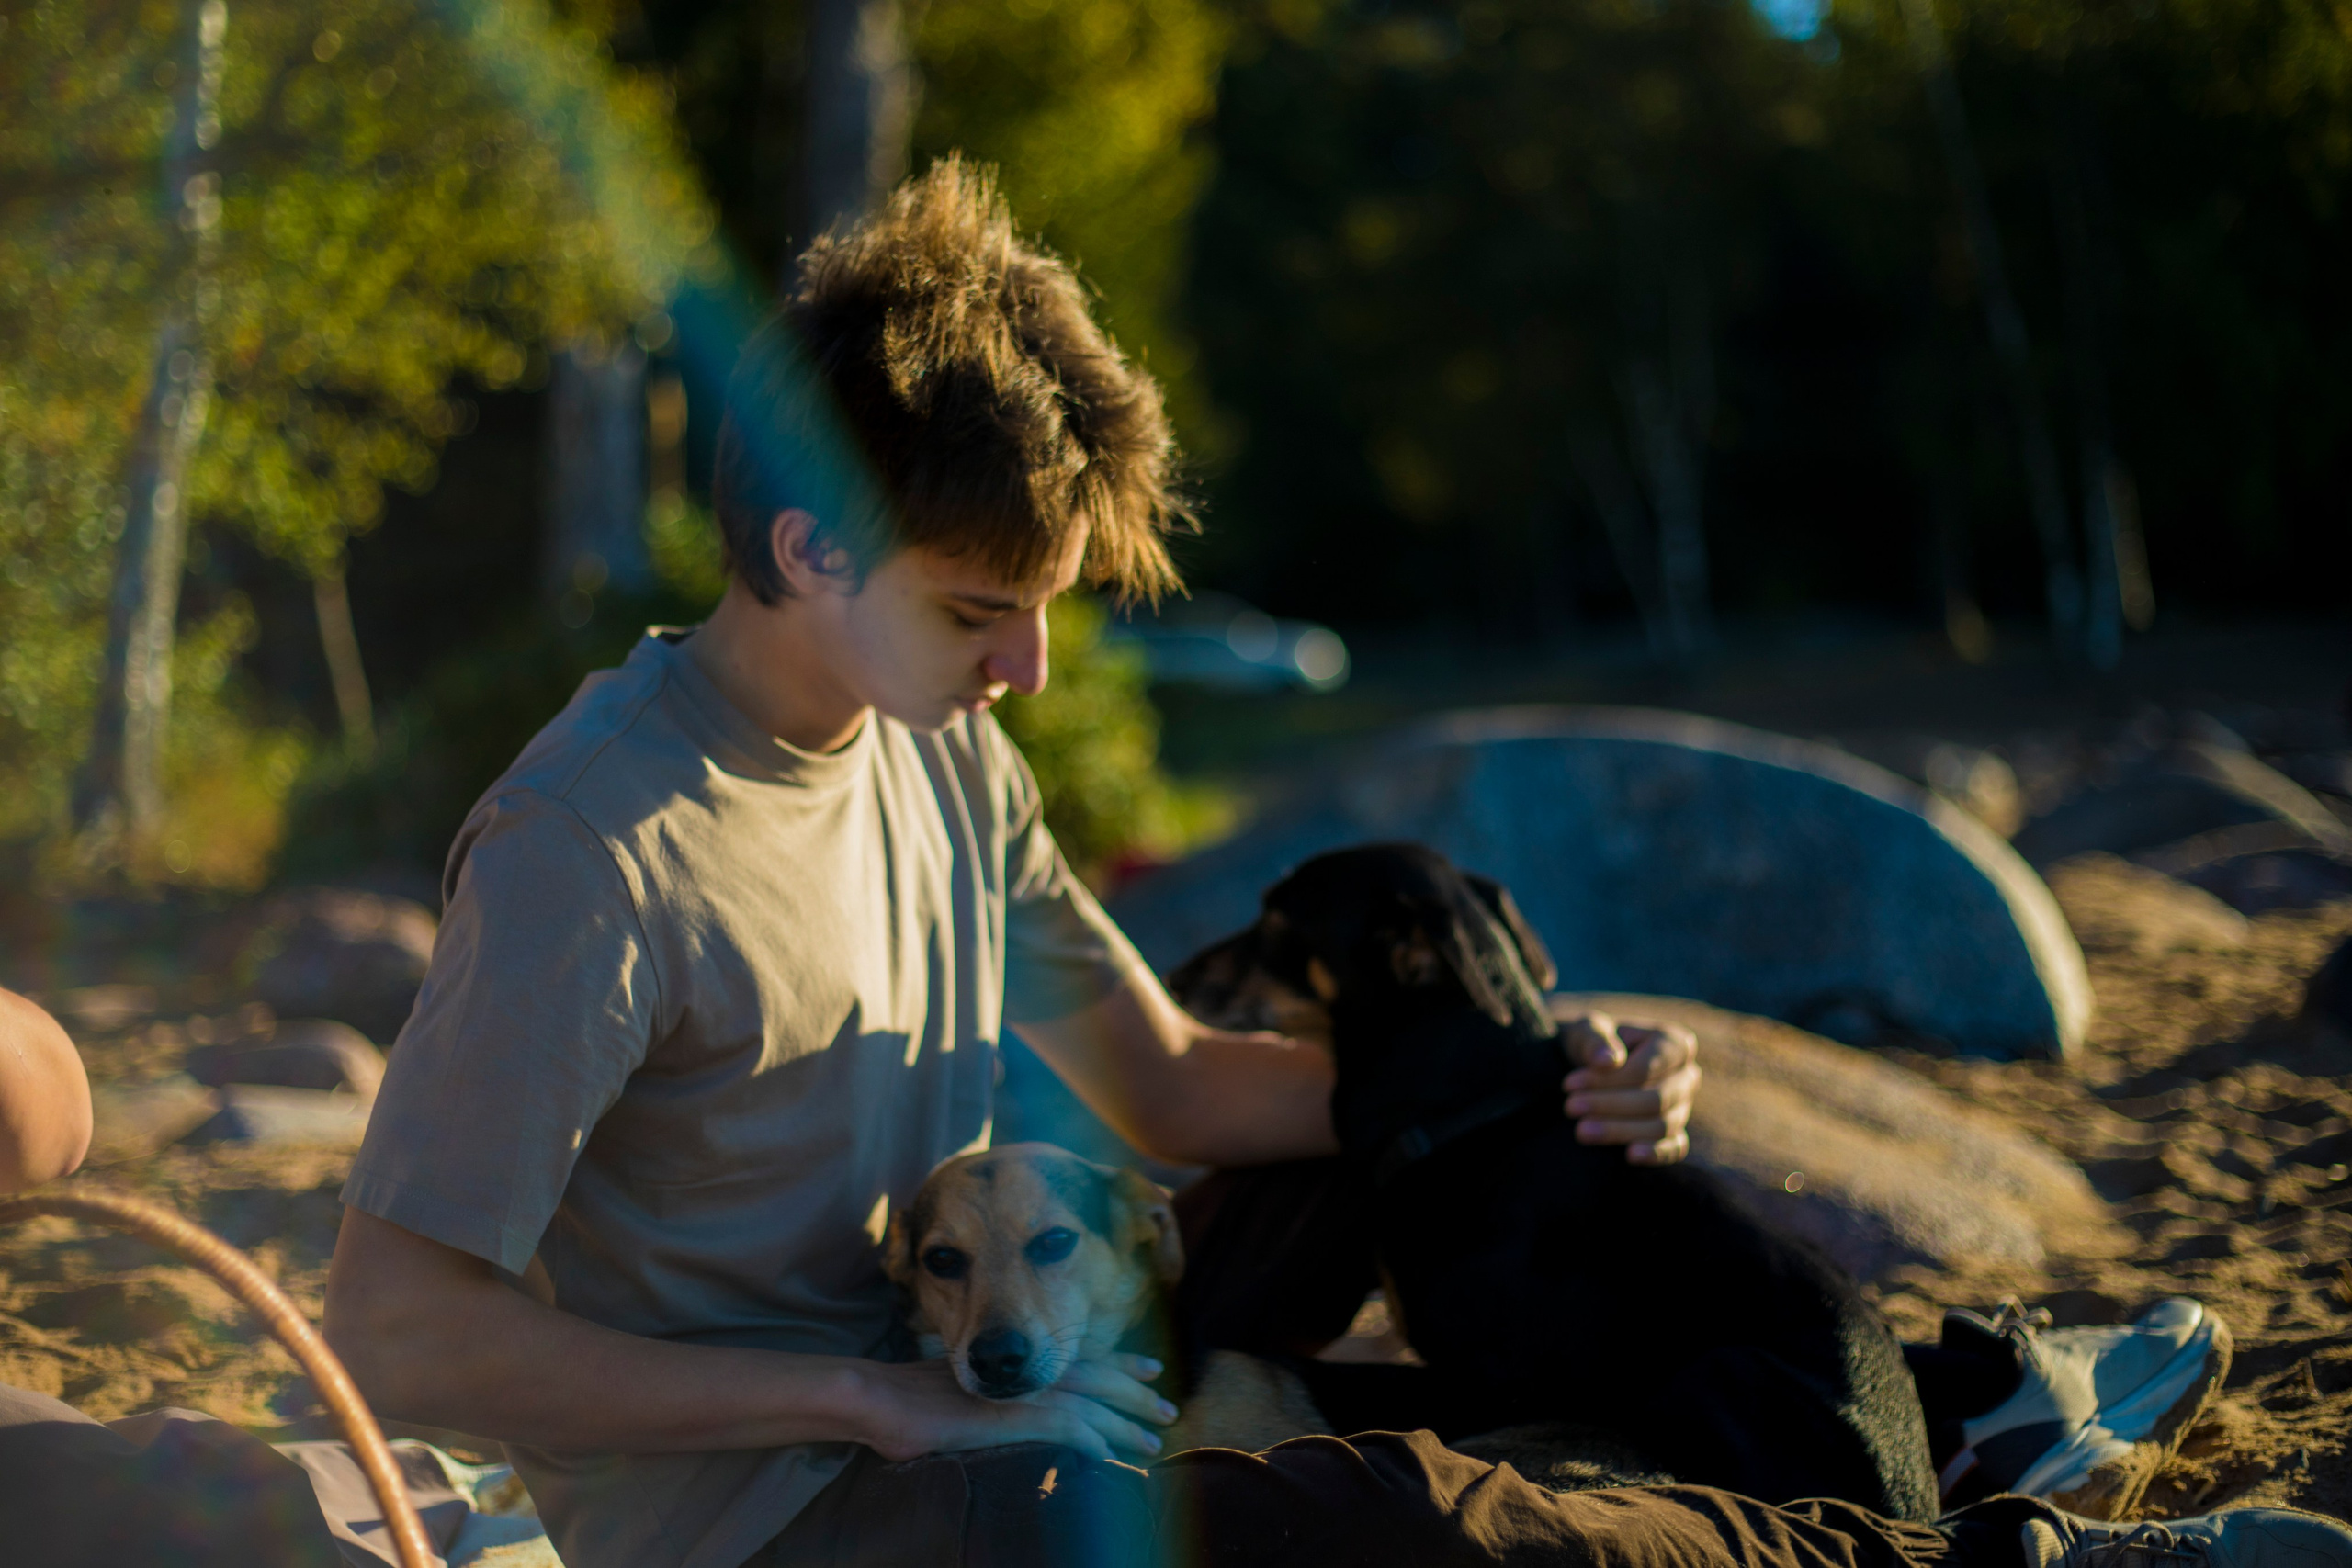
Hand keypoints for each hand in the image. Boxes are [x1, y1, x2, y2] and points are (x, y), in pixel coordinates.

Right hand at [856, 1354, 1173, 1465]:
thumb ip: (999, 1404)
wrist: (880, 1399)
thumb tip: (1016, 1418)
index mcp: (1019, 1366)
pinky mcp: (1010, 1417)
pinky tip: (1109, 1460)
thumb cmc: (912, 1401)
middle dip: (1136, 1396)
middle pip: (1098, 1381)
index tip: (1150, 1373)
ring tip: (1154, 1442)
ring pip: (1090, 1406)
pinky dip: (1091, 1443)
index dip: (1119, 1368)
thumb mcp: (967, 1399)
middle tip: (1170, 1409)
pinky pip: (1064, 1430)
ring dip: (1125, 1425)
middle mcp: (1027, 1374)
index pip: (1083, 1362)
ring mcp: (1020, 1395)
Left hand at [1559, 1011, 1699, 1164]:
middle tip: (1570, 1108)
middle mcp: (1687, 1076)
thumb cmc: (1591, 1043)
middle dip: (1610, 1106)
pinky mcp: (1675, 1134)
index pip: (1646, 1068)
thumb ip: (1596, 1039)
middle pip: (1655, 1099)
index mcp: (1675, 1043)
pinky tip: (1629, 1155)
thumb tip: (1608, 1061)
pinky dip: (1656, 1154)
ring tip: (1581, 1130)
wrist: (1587, 1066)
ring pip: (1660, 1125)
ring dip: (1619, 1130)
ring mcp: (1683, 1107)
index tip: (1569, 1084)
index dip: (1608, 1080)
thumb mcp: (1586, 1031)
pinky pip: (1674, 1148)